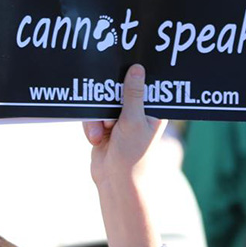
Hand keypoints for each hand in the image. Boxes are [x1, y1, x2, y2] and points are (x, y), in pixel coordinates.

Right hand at [83, 64, 166, 246]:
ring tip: (105, 131)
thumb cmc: (132, 154)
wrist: (114, 181)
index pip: (145, 83)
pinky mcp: (104, 125)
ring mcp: (120, 117)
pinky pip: (93, 115)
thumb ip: (132, 94)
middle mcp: (138, 110)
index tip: (123, 65)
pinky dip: (92, 126)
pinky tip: (96, 139)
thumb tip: (137, 69)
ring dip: (99, 118)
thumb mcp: (133, 120)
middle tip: (110, 112)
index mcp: (153, 108)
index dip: (134, 74)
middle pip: (119, 89)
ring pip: (103, 102)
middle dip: (110, 100)